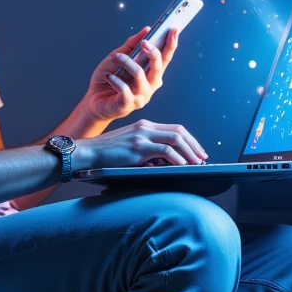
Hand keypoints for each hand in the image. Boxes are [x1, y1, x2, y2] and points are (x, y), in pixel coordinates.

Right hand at [75, 119, 207, 168]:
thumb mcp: (130, 149)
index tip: (198, 151)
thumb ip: (147, 152)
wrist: (87, 152)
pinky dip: (177, 158)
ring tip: (197, 163)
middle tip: (203, 157)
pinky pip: (165, 151)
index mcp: (144, 126)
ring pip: (175, 139)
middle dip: (194, 145)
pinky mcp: (137, 147)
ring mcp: (141, 136)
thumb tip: (165, 164)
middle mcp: (145, 127)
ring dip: (190, 152)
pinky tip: (183, 166)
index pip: (174, 129)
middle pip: (179, 131)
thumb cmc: (107, 154)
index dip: (190, 140)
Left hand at [84, 26, 179, 122]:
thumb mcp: (118, 56)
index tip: (174, 30)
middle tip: (145, 43)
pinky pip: (125, 89)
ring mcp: (141, 97)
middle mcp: (150, 86)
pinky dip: (115, 80)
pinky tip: (109, 76)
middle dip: (153, 53)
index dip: (171, 44)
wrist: (93, 100)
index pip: (164, 58)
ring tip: (115, 57)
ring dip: (126, 62)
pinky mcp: (128, 105)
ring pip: (139, 75)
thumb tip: (147, 30)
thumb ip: (132, 44)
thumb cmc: (108, 78)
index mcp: (151, 74)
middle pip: (157, 67)